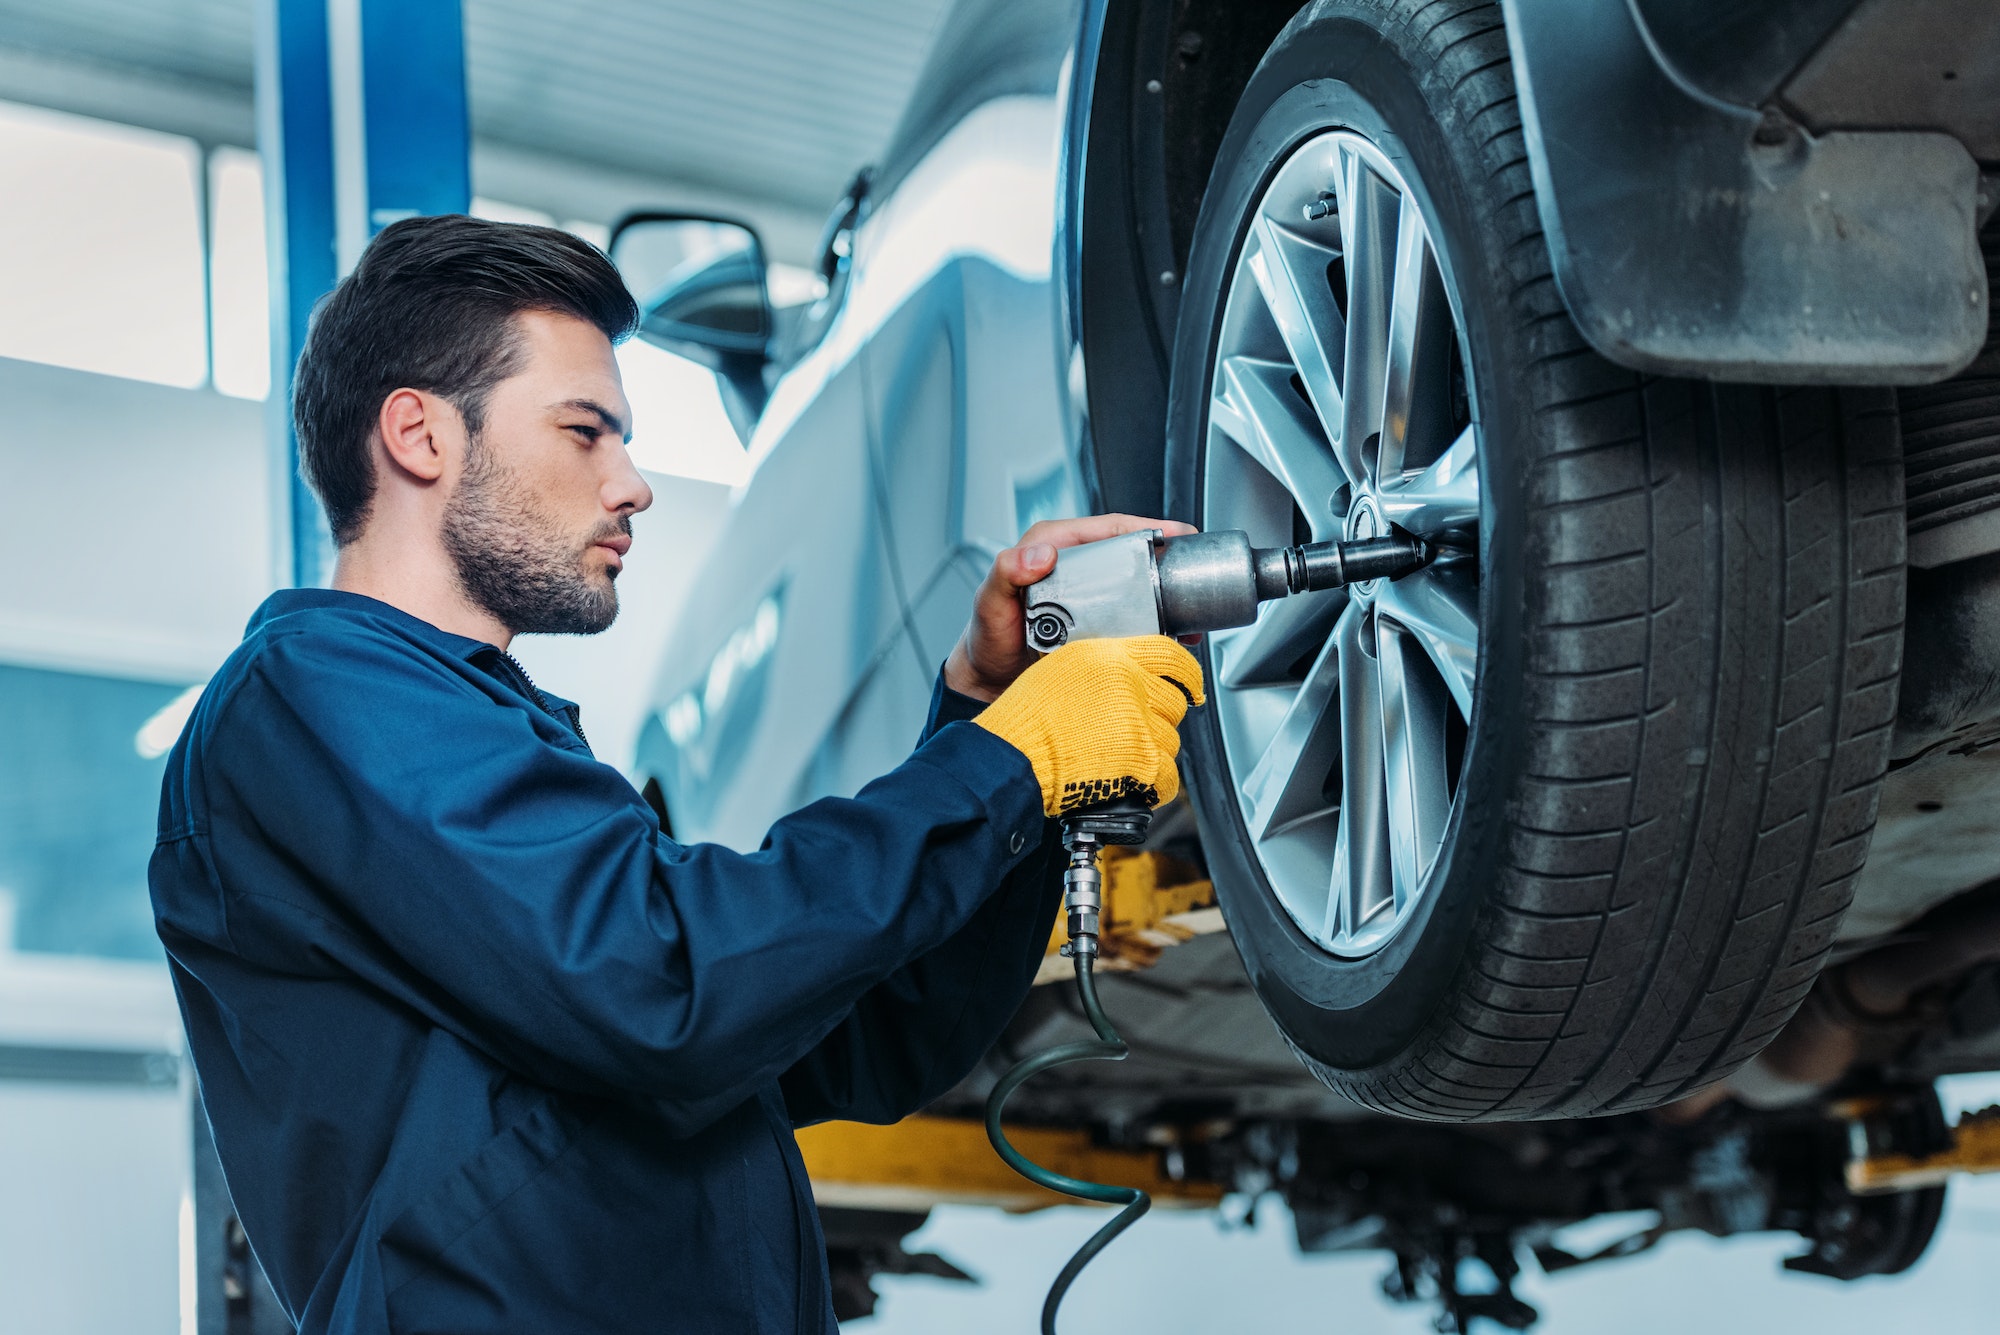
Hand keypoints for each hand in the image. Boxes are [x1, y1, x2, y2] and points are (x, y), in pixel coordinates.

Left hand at [943, 514, 1196, 702]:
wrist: (989, 681)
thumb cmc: (987, 637)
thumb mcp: (990, 601)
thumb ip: (1007, 572)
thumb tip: (1040, 556)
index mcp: (1052, 546)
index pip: (1108, 527)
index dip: (1145, 527)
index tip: (1175, 534)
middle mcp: (1074, 567)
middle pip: (1130, 554)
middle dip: (1165, 561)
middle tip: (1192, 571)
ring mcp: (1088, 596)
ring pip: (1135, 587)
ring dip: (1164, 598)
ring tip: (1189, 613)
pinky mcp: (1095, 623)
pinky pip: (1130, 616)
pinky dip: (1153, 625)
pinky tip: (1170, 635)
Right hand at [974, 636, 1206, 816]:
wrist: (1015, 756)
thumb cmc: (1028, 718)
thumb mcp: (1064, 667)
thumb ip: (1105, 666)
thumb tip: (1133, 675)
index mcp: (1111, 658)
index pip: (1171, 655)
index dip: (1188, 673)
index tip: (1191, 685)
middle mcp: (1130, 686)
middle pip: (1174, 702)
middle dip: (1161, 719)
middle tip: (1138, 730)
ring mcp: (1139, 724)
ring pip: (1172, 740)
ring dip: (1154, 752)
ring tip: (1124, 757)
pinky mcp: (1140, 761)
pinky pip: (1168, 775)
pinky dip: (1156, 784)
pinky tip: (1140, 783)